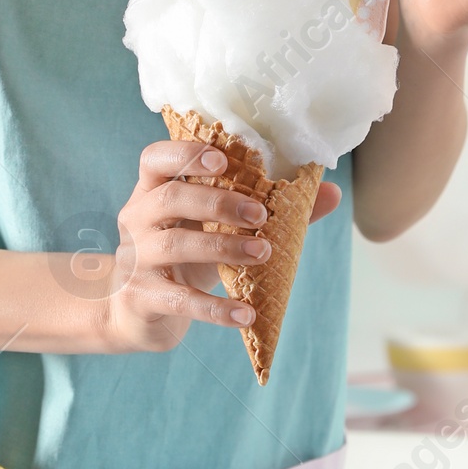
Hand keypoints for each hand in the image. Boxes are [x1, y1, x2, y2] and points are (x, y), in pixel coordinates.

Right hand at [58, 137, 339, 354]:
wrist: (138, 312)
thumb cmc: (186, 255)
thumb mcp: (218, 228)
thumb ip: (270, 207)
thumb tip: (331, 192)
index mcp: (153, 191)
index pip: (156, 159)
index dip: (185, 153)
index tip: (222, 159)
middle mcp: (137, 218)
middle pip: (171, 199)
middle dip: (218, 202)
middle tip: (260, 214)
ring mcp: (136, 259)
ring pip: (175, 245)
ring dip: (223, 248)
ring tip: (264, 252)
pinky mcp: (143, 298)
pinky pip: (180, 301)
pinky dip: (216, 309)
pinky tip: (246, 314)